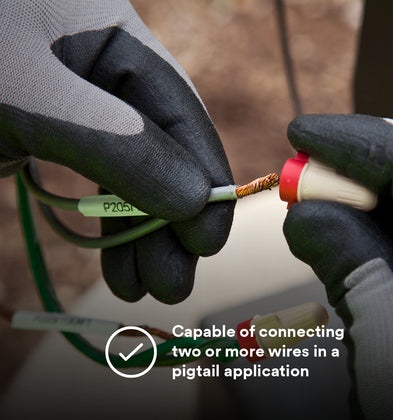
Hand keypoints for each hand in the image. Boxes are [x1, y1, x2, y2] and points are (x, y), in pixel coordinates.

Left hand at [0, 1, 233, 303]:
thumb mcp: (34, 97)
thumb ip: (119, 144)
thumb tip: (194, 199)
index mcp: (117, 43)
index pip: (182, 115)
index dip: (205, 179)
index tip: (209, 241)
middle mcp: (111, 79)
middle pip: (164, 156)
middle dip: (171, 226)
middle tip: (174, 285)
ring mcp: (88, 114)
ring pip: (135, 180)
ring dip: (142, 239)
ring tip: (148, 289)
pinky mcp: (63, 142)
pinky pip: (103, 189)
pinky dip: (112, 230)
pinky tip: (121, 268)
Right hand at [283, 114, 392, 418]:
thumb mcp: (391, 344)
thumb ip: (351, 267)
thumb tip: (303, 214)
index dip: (352, 140)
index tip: (300, 133)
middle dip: (350, 171)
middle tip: (299, 183)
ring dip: (353, 201)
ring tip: (311, 210)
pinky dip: (365, 228)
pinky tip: (341, 235)